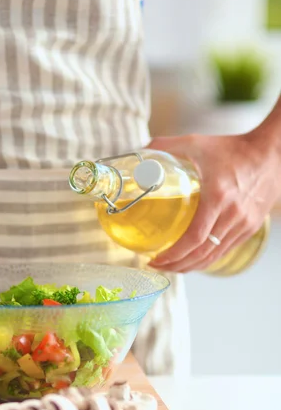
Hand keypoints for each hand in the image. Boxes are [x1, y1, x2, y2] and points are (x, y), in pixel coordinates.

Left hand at [147, 131, 279, 272]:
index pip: (194, 238)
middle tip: (157, 266)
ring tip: (171, 266)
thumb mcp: (196, 143)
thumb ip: (166, 146)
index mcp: (218, 197)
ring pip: (214, 256)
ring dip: (190, 266)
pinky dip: (206, 259)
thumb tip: (142, 152)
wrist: (271, 152)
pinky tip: (192, 258)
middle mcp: (233, 215)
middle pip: (202, 254)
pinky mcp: (251, 227)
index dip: (173, 254)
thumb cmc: (233, 149)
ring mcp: (244, 223)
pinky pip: (225, 250)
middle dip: (177, 265)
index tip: (155, 259)